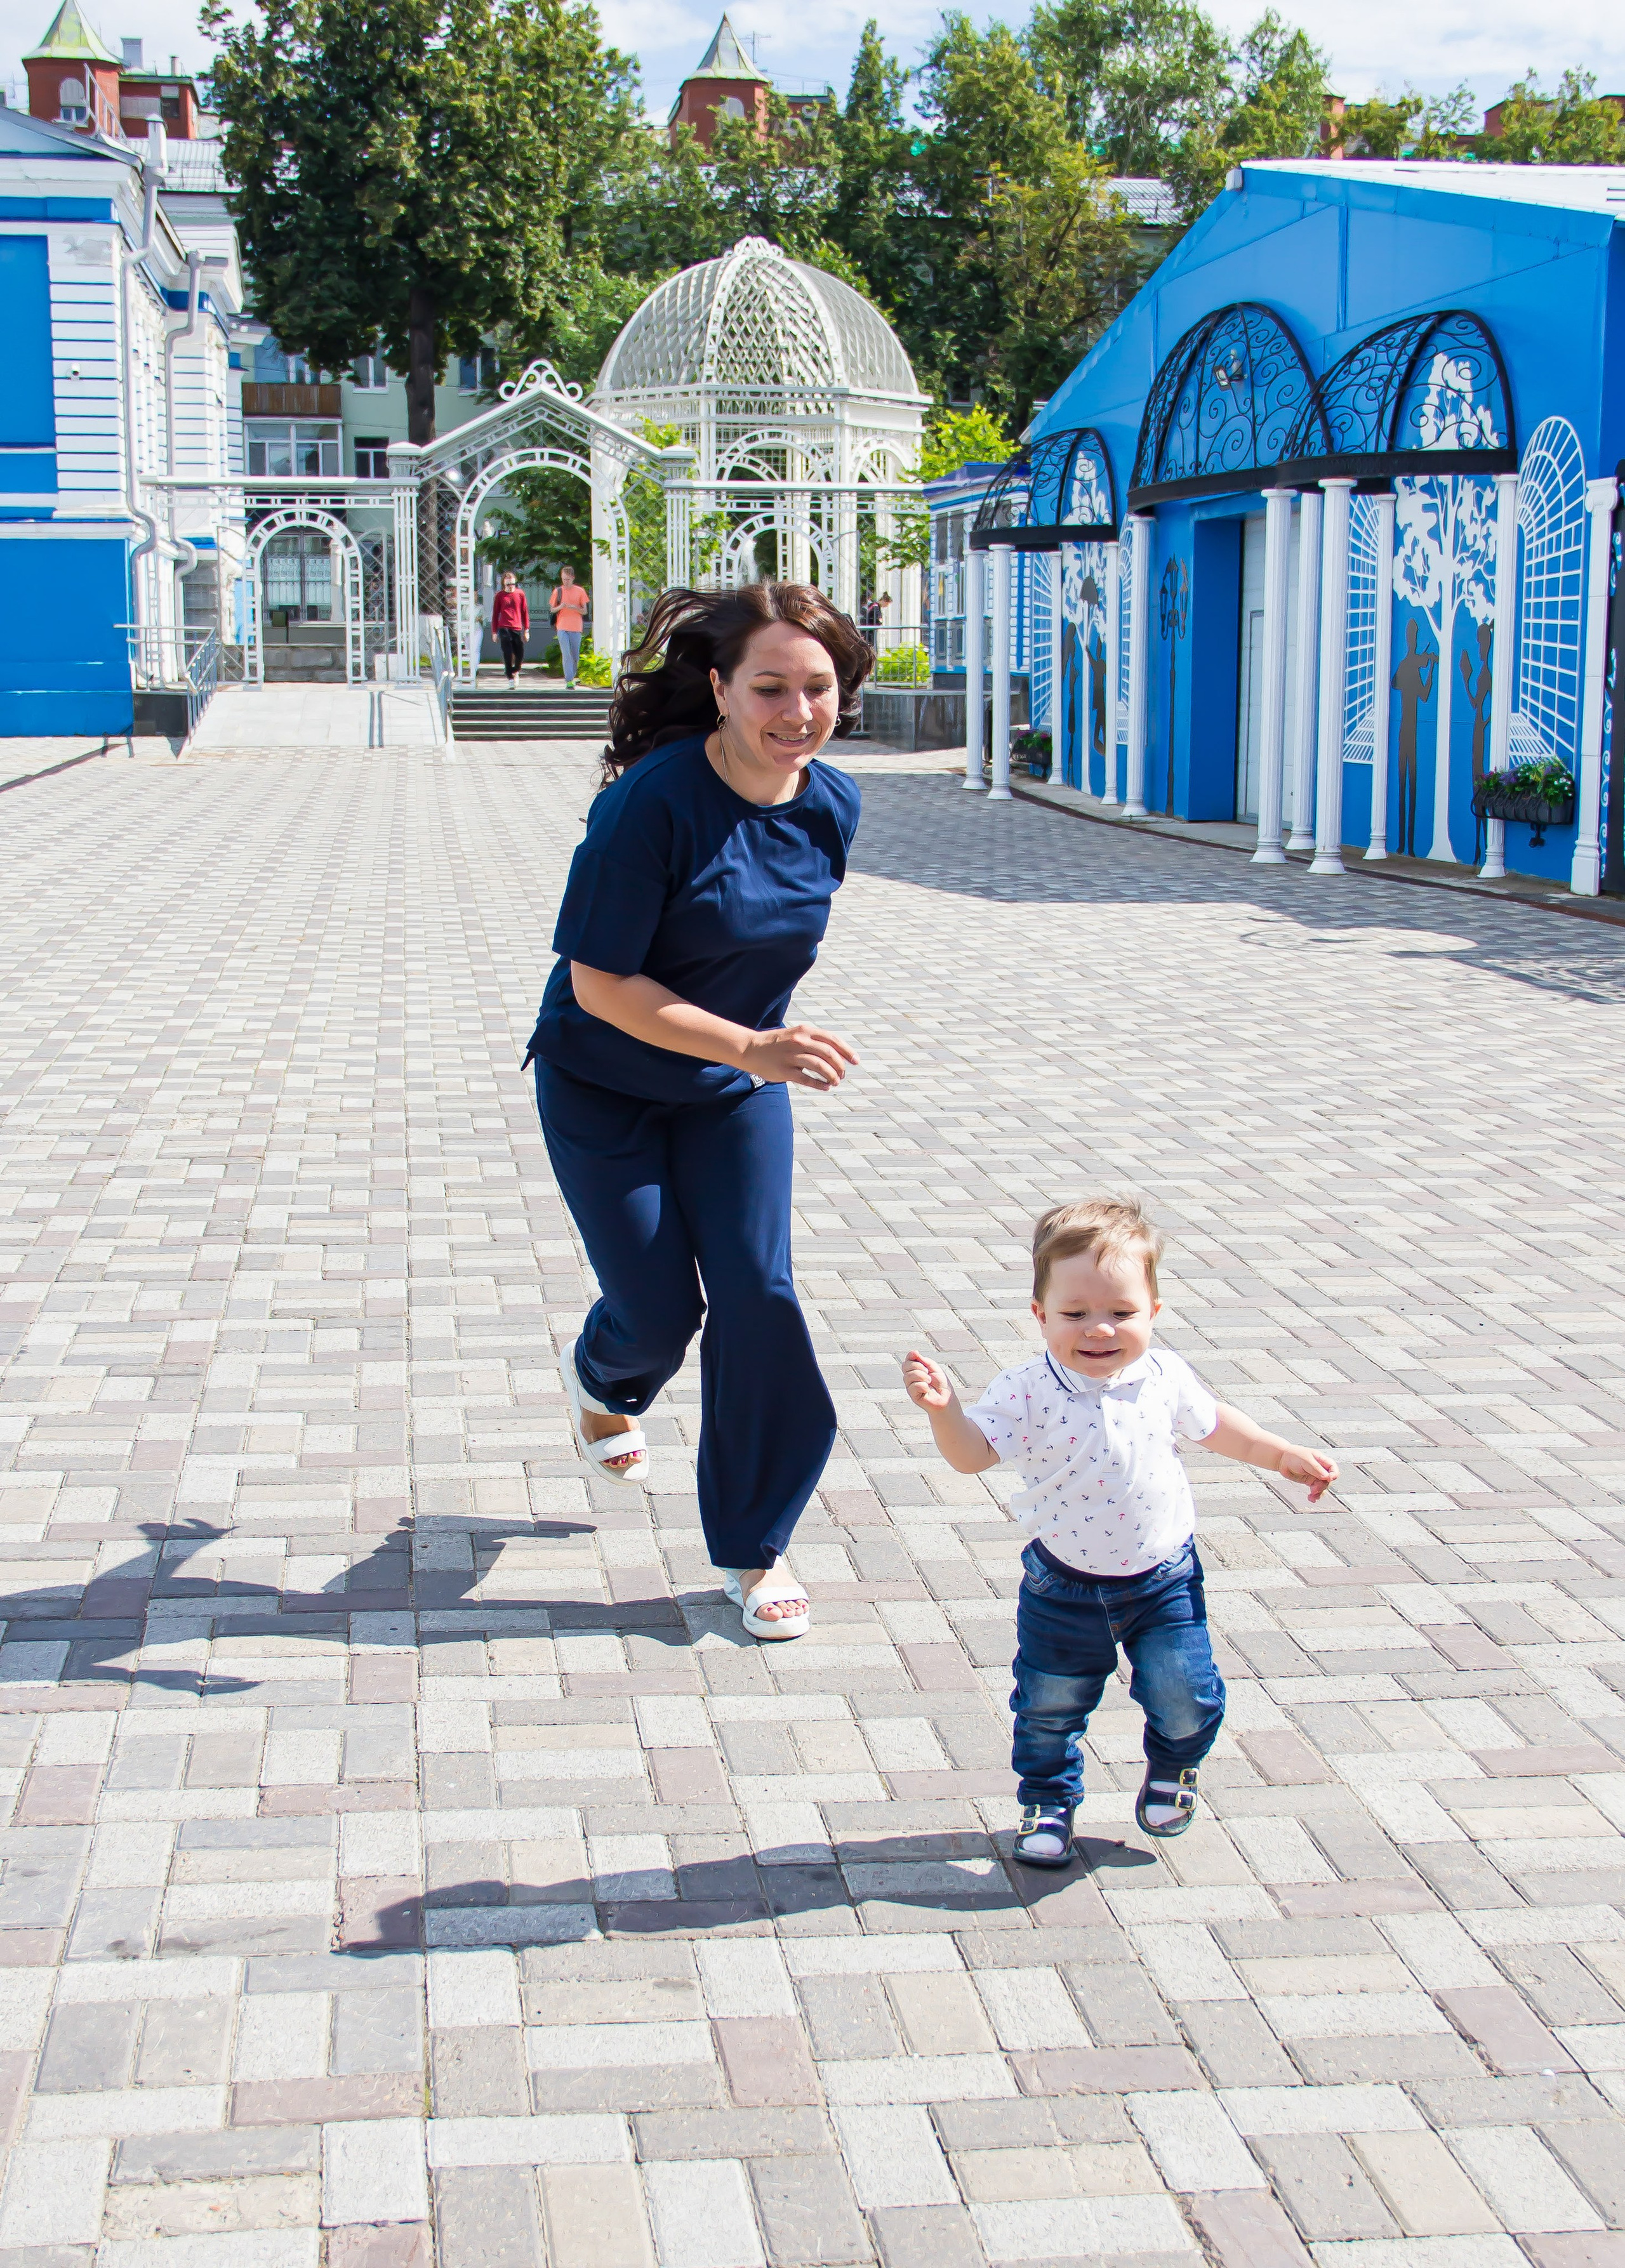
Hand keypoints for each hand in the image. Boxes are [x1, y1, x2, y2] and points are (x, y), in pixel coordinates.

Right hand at [742, 1022, 857, 1091]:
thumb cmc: (777, 1043)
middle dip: (840, 1066)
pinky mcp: (784, 1071)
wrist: (750, 1049)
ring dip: (832, 1076)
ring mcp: (791, 1056)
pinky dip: (820, 1084)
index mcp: (805, 1031)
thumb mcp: (796, 1034)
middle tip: (843, 1074)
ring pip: (820, 1067)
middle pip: (829, 1054)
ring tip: (836, 1082)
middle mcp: (799, 1041)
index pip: (832, 1039)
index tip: (855, 1061)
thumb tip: (837, 1053)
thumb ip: (814, 1040)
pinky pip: (807, 1079)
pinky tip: (826, 1087)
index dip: (847, 1051)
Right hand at [903, 1351, 953, 1409]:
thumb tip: (914, 1353)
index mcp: (915, 1370)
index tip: (916, 1354)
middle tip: (928, 1372)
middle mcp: (911, 1377)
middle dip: (918, 1366)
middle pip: (905, 1366)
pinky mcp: (913, 1395)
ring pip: (908, 1376)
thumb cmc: (941, 1384)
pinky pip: (913, 1386)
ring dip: (922, 1376)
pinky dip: (923, 1386)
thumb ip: (924, 1360)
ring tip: (929, 1381)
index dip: (910, 1355)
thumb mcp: (934, 1368)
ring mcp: (911, 1386)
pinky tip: (927, 1389)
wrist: (946, 1397)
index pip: (907, 1360)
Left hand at [1278, 1444, 1338, 1502]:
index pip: (1333, 1468)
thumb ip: (1316, 1469)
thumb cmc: (1293, 1456)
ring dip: (1319, 1493)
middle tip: (1314, 1490)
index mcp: (1321, 1460)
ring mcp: (1315, 1475)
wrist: (1282, 1460)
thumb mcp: (1305, 1461)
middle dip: (1323, 1486)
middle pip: (1328, 1480)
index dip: (1333, 1474)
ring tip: (1312, 1496)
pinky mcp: (1310, 1481)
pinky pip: (1316, 1490)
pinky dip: (1315, 1495)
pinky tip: (1311, 1498)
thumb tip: (1327, 1477)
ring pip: (1323, 1487)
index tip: (1328, 1479)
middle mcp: (1320, 1468)